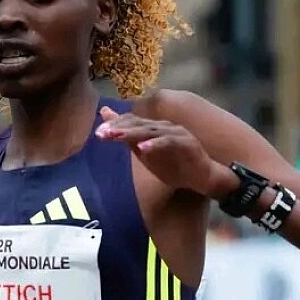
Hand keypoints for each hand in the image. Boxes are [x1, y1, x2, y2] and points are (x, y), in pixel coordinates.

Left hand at [96, 106, 232, 198]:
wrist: (201, 178)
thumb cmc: (174, 166)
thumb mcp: (147, 155)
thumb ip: (129, 140)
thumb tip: (110, 127)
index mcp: (154, 128)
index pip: (131, 122)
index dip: (115, 125)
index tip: (98, 133)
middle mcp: (164, 126)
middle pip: (139, 124)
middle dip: (119, 127)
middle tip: (102, 132)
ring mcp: (176, 133)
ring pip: (151, 130)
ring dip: (133, 133)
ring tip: (116, 136)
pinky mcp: (186, 142)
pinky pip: (168, 142)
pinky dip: (155, 144)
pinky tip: (142, 148)